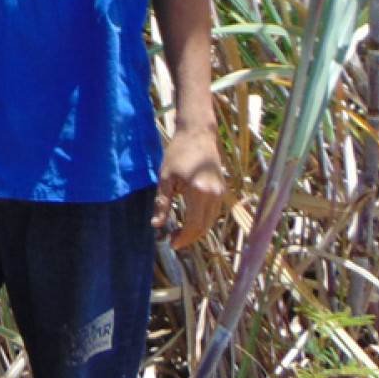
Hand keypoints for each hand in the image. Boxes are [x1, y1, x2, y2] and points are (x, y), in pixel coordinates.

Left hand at [155, 127, 226, 250]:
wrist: (198, 134)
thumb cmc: (178, 153)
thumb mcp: (166, 178)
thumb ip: (162, 203)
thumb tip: (156, 225)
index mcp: (199, 193)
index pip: (194, 226)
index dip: (183, 238)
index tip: (171, 243)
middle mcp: (214, 195)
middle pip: (204, 227)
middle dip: (189, 238)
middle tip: (173, 240)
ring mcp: (221, 193)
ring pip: (211, 221)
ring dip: (197, 231)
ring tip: (179, 232)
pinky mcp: (222, 189)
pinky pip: (214, 213)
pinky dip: (203, 221)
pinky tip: (190, 220)